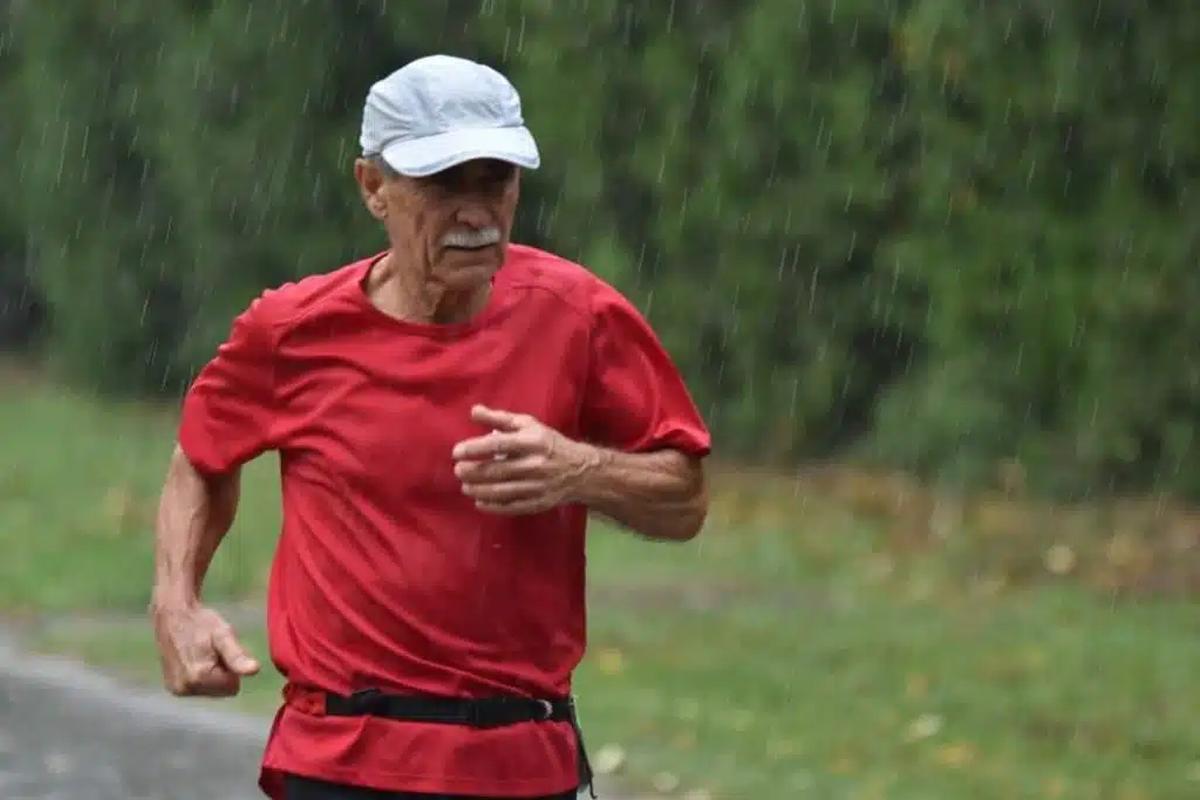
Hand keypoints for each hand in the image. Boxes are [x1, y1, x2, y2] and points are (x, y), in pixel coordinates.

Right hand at [150, 602, 259, 696]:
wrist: (173, 616)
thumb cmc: (202, 622)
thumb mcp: (223, 634)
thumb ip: (237, 655)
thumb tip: (255, 670)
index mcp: (199, 677)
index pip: (233, 687)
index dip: (232, 669)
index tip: (222, 651)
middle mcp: (185, 688)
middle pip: (221, 691)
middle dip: (222, 673)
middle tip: (213, 651)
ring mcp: (177, 690)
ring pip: (211, 691)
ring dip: (212, 675)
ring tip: (203, 653)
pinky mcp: (173, 688)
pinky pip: (199, 689)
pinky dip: (201, 677)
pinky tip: (195, 659)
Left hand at [452, 405, 600, 514]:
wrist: (580, 470)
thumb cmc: (548, 443)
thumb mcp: (528, 425)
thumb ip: (499, 418)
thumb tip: (473, 411)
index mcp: (532, 441)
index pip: (499, 444)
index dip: (475, 448)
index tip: (457, 452)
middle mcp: (535, 464)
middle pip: (497, 470)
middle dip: (473, 471)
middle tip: (458, 470)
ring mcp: (537, 486)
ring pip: (502, 491)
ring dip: (479, 490)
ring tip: (465, 486)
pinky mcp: (538, 503)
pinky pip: (511, 507)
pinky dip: (493, 506)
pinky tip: (479, 502)